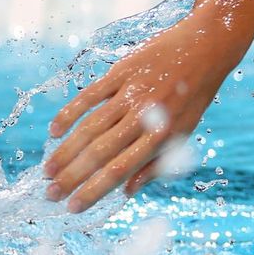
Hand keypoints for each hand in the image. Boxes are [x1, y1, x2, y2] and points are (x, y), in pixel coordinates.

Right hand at [43, 16, 237, 211]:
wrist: (206, 47)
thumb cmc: (194, 96)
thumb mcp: (185, 133)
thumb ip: (156, 163)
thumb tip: (127, 191)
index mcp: (162, 136)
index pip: (120, 170)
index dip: (94, 191)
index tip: (73, 207)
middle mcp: (144, 116)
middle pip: (100, 153)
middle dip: (71, 177)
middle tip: (50, 194)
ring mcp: (130, 92)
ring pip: (89, 127)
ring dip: (65, 152)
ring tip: (48, 171)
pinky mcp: (121, 71)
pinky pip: (89, 95)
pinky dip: (69, 113)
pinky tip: (54, 132)